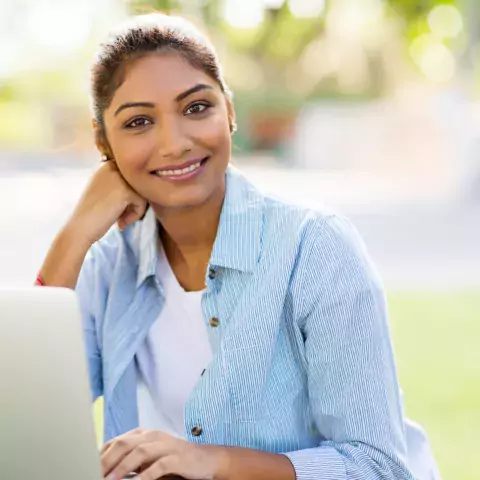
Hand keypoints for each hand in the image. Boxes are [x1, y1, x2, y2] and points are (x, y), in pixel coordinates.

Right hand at [68, 160, 146, 244]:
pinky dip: (135, 215)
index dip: (130, 194)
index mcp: (107, 165)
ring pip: (143, 192)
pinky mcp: (125, 191)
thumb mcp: (106, 191)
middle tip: (122, 215)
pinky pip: (142, 202)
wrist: (80, 228)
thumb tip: (144, 186)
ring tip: (122, 219)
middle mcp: (112, 166)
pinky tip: (121, 222)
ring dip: (135, 209)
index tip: (119, 208)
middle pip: (139, 183)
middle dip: (134, 201)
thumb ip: (121, 185)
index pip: (132, 176)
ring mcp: (119, 178)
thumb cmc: (92, 213)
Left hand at [100, 428, 225, 479]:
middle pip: (124, 444)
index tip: (87, 469)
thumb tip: (104, 471)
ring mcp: (165, 445)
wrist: (203, 460)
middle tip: (95, 475)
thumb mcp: (147, 458)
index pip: (115, 442)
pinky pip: (158, 465)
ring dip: (122, 468)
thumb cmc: (171, 460)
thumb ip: (128, 460)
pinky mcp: (176, 457)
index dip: (99, 456)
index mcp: (142, 434)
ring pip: (139, 452)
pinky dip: (145, 475)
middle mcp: (152, 436)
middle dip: (106, 461)